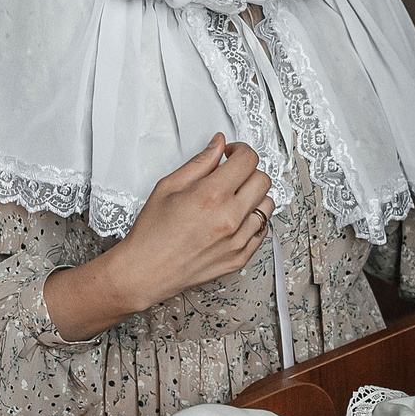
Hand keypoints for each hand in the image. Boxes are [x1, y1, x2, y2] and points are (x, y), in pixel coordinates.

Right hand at [45, 135, 271, 339]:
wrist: (147, 270)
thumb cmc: (153, 232)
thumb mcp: (169, 187)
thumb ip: (200, 162)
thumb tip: (218, 144)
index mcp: (211, 195)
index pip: (248, 160)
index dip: (240, 151)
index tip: (231, 155)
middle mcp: (230, 217)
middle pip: (263, 179)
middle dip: (248, 171)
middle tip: (231, 175)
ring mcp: (238, 240)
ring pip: (268, 205)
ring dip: (254, 196)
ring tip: (233, 198)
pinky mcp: (241, 257)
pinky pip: (262, 230)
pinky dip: (252, 220)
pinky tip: (234, 218)